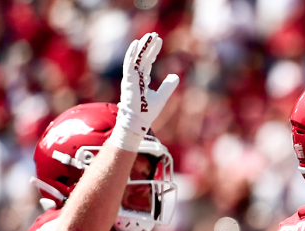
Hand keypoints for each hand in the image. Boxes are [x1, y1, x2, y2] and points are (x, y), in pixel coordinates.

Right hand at [110, 32, 179, 150]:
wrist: (138, 122)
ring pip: (137, 58)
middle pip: (142, 58)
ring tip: (149, 36)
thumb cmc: (148, 112)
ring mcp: (131, 78)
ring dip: (142, 47)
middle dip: (148, 46)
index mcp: (141, 80)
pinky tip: (136, 43)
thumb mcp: (162, 96)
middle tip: (155, 34)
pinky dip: (131, 54)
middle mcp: (135, 78)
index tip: (159, 41)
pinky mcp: (128, 80)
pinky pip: (129, 65)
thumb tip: (176, 76)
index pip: (147, 62)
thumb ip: (168, 86)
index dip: (153, 51)